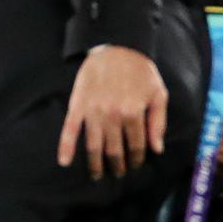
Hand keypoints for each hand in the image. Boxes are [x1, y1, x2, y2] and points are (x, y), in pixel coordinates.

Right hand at [59, 46, 167, 177]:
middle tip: (118, 173)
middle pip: (114, 150)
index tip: (135, 165)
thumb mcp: (159, 94)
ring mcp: (93, 112)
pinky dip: (65, 147)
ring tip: (97, 175)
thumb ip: (158, 122)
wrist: (116, 46)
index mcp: (134, 113)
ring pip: (93, 146)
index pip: (136, 145)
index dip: (136, 159)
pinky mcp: (77, 105)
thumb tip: (157, 149)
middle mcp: (112, 116)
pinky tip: (64, 162)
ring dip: (95, 164)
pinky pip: (69, 130)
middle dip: (117, 165)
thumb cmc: (141, 70)